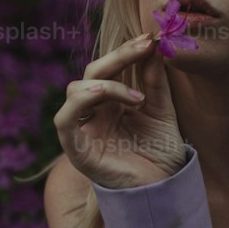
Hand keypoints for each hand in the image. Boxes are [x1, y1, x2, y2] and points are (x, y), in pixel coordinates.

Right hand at [54, 32, 188, 188]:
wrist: (165, 189)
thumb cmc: (160, 152)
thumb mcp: (162, 110)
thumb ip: (155, 80)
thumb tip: (154, 44)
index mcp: (111, 102)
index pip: (110, 67)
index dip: (126, 50)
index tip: (149, 38)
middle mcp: (93, 112)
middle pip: (92, 72)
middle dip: (118, 57)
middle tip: (144, 47)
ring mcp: (83, 129)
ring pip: (75, 90)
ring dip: (106, 84)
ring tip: (138, 98)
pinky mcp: (77, 150)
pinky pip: (64, 121)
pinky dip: (78, 103)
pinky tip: (102, 95)